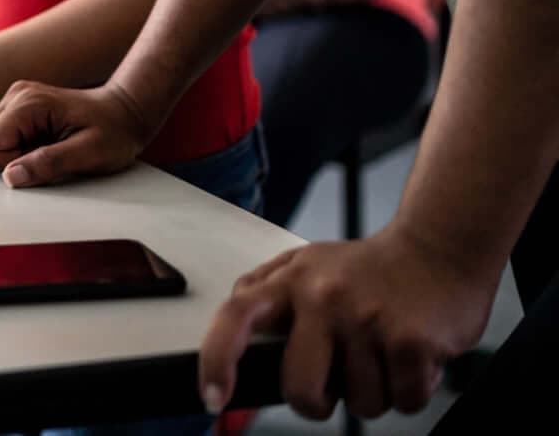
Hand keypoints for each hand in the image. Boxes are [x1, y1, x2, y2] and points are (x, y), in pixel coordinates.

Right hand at [0, 80, 154, 187]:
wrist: (126, 111)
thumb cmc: (114, 132)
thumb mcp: (90, 153)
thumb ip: (49, 163)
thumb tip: (10, 177)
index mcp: (28, 103)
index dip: (10, 165)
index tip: (43, 163)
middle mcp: (15, 95)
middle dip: (9, 159)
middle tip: (46, 156)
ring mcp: (15, 97)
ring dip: (12, 153)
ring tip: (46, 148)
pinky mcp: (18, 105)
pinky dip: (16, 146)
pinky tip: (42, 143)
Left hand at [199, 226, 494, 419]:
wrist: (439, 248)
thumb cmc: (370, 266)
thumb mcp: (307, 263)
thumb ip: (266, 290)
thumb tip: (232, 328)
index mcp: (290, 280)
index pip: (236, 317)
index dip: (217, 361)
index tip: (212, 397)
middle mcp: (322, 297)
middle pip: (301, 387)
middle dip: (316, 403)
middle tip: (333, 386)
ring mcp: (366, 319)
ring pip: (360, 403)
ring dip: (375, 392)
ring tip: (382, 353)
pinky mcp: (410, 341)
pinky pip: (404, 401)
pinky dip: (411, 391)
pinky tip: (412, 358)